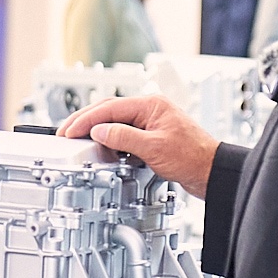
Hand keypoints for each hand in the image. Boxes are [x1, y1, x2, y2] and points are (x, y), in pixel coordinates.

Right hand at [58, 95, 219, 196]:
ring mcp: (151, 123)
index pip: (109, 108)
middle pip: (109, 111)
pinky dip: (109, 140)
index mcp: (151, 105)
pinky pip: (124, 134)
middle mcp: (150, 110)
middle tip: (66, 133)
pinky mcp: (152, 137)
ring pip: (115, 122)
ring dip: (96, 131)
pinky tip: (101, 147)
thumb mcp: (153, 147)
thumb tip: (99, 130)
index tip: (70, 130)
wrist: (212, 172)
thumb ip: (123, 137)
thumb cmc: (193, 157)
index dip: (86, 120)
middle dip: (85, 122)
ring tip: (78, 140)